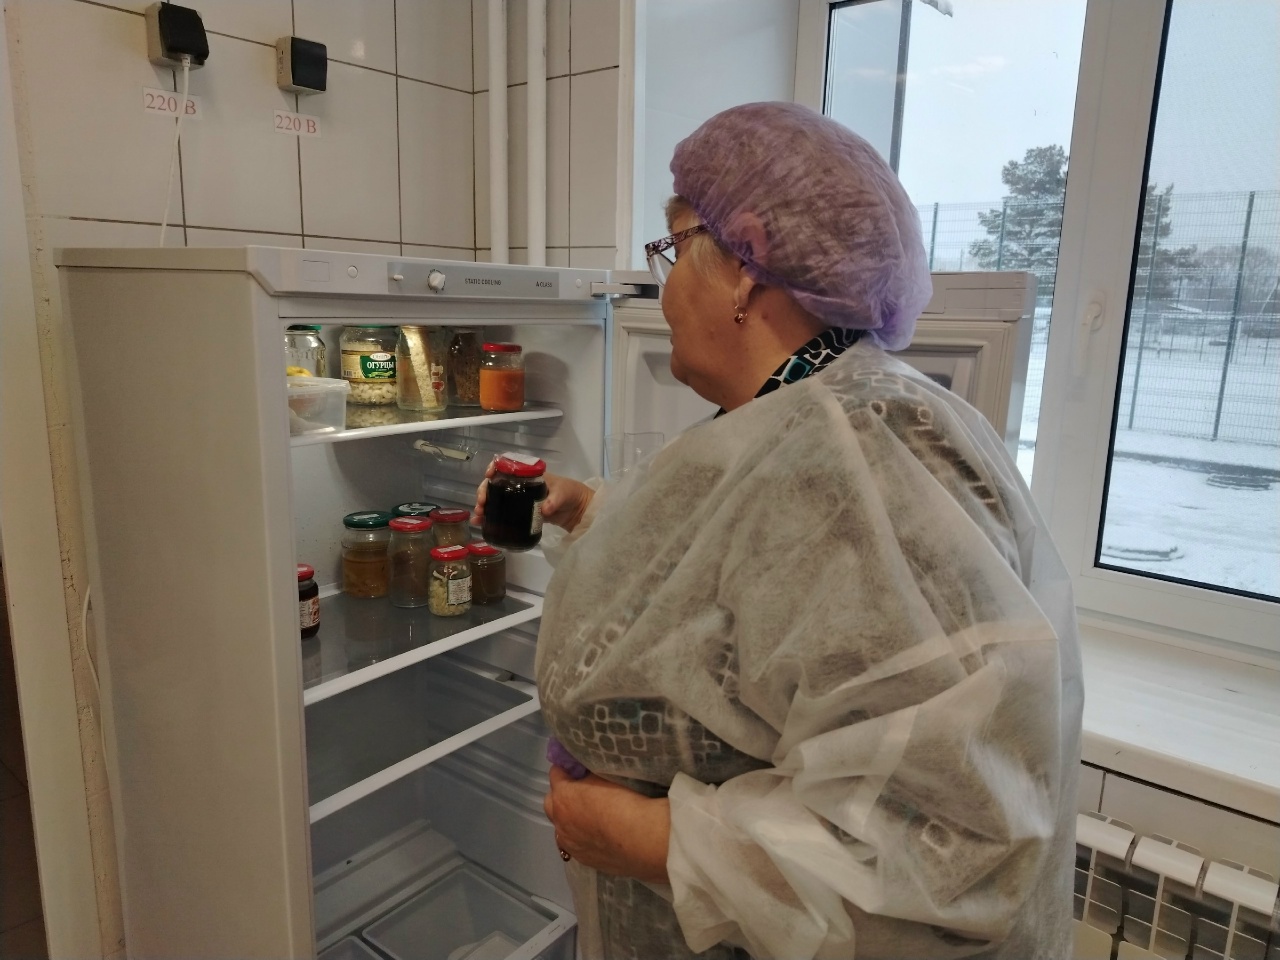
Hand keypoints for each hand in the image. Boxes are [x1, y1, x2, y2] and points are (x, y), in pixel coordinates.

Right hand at [473, 462, 593, 531]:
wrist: (578, 510)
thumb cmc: (571, 494)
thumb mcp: (563, 493)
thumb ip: (554, 500)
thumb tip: (544, 509)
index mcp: (528, 474)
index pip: (507, 465)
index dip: (495, 468)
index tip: (489, 476)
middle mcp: (520, 484)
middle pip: (497, 484)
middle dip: (485, 491)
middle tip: (482, 503)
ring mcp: (519, 498)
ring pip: (497, 498)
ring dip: (485, 505)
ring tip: (479, 516)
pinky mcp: (521, 512)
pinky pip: (504, 512)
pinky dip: (492, 517)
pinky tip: (482, 523)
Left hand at [544, 766, 670, 883]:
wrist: (641, 839)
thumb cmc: (623, 801)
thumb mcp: (604, 776)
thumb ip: (589, 775)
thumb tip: (586, 774)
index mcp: (563, 796)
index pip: (555, 774)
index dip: (567, 768)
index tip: (578, 767)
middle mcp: (560, 821)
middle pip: (551, 802)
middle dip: (562, 795)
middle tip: (581, 791)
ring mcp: (571, 844)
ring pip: (561, 827)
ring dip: (569, 819)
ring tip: (590, 816)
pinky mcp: (584, 860)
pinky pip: (575, 845)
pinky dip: (581, 837)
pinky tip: (598, 836)